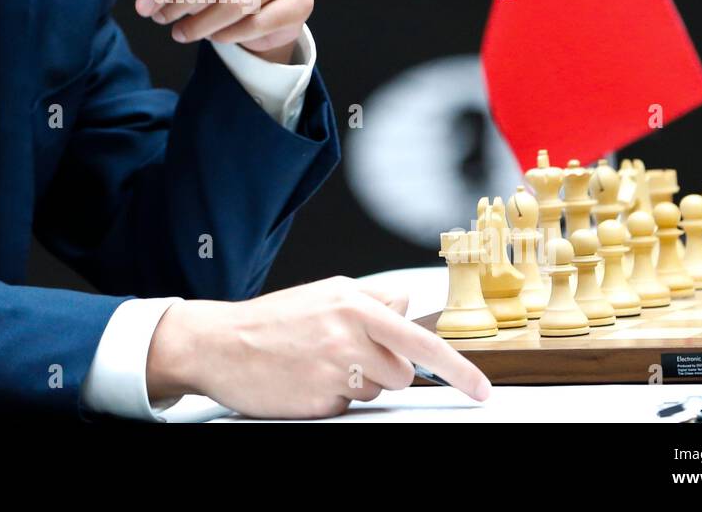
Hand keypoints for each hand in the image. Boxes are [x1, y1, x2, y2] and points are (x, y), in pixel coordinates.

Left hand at [133, 0, 312, 63]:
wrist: (269, 7)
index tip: (143, 6)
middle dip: (179, 4)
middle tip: (161, 20)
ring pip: (234, 4)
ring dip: (200, 24)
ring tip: (180, 33)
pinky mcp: (300, 1)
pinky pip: (257, 24)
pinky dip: (229, 35)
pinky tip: (214, 38)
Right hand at [146, 276, 491, 418]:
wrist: (219, 344)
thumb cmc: (271, 320)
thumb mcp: (324, 294)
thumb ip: (370, 300)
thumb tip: (407, 305)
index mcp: (352, 302)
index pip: (421, 339)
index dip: (458, 368)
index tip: (481, 389)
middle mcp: (347, 333)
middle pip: (403, 371)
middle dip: (384, 370)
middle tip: (347, 356)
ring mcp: (334, 369)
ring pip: (378, 391)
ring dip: (359, 384)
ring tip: (320, 364)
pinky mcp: (320, 400)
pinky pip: (349, 407)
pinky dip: (335, 398)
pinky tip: (308, 380)